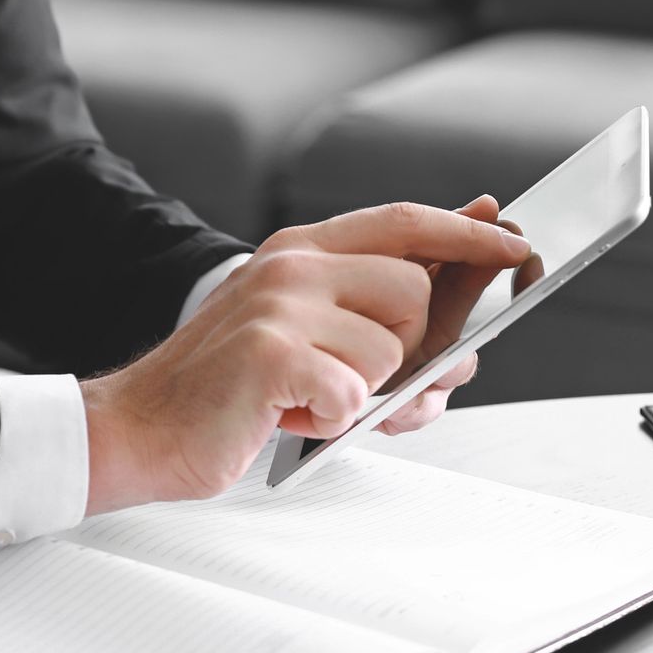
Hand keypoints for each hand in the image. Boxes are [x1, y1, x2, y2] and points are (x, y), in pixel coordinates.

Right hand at [81, 203, 532, 513]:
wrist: (139, 430)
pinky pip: (356, 395)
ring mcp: (281, 307)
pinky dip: (333, 422)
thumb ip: (374, 322)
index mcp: (300, 252)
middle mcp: (291, 267)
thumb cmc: (226, 393)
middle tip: (364, 384)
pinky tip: (292, 417)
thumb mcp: (303, 336)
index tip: (512, 239)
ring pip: (392, 353)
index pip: (405, 221)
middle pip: (416, 293)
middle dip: (409, 350)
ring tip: (310, 401)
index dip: (467, 231)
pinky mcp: (274, 357)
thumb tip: (463, 339)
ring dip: (364, 396)